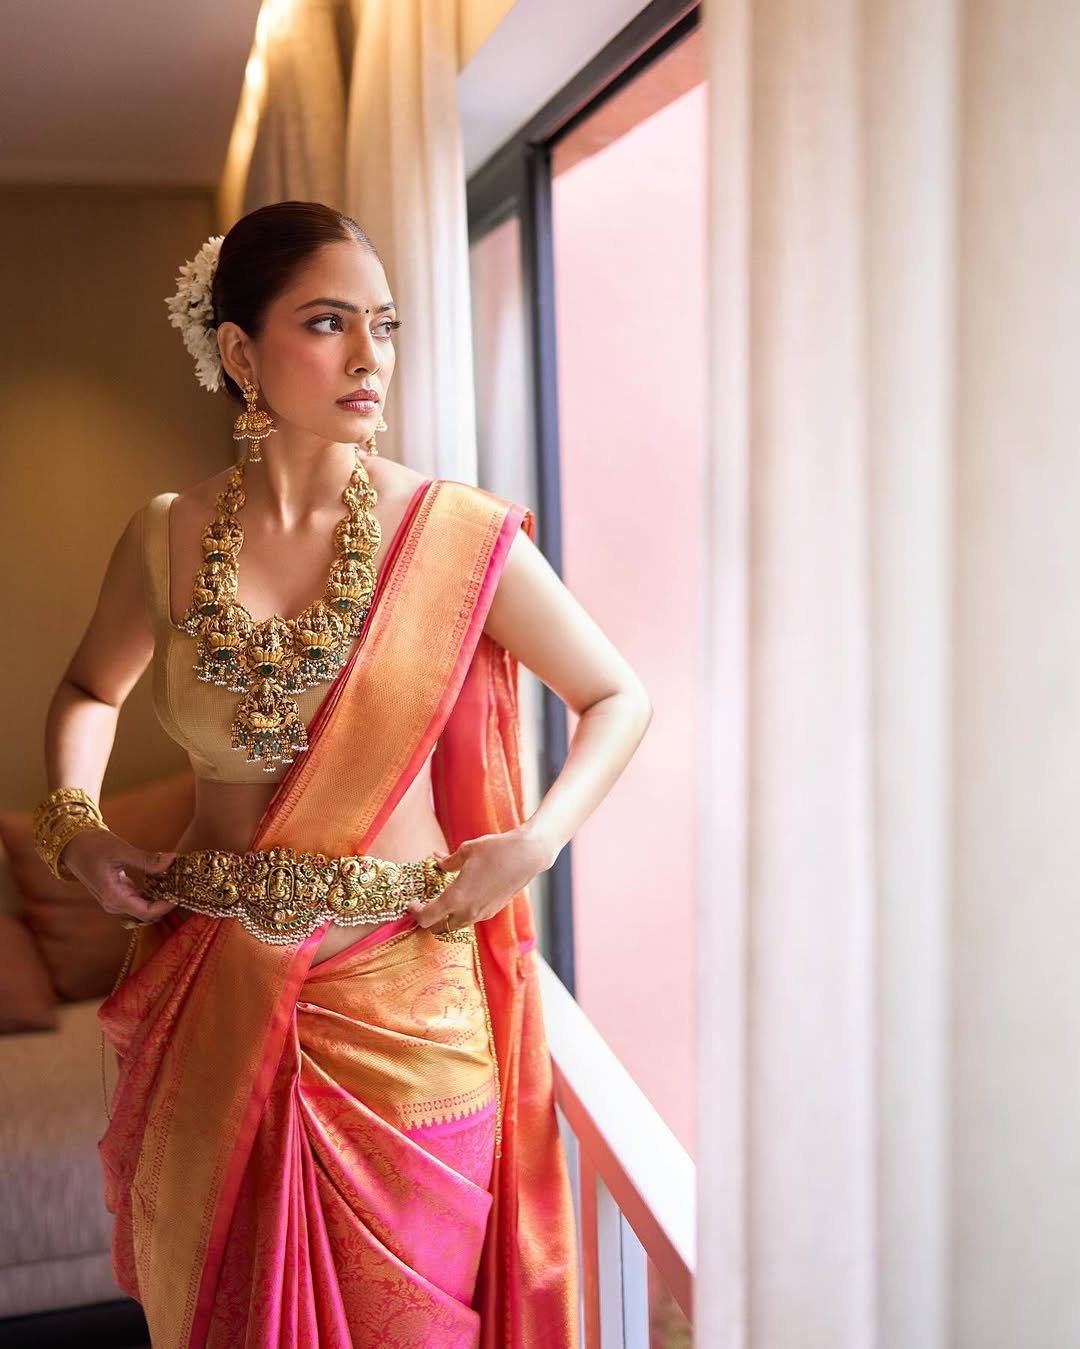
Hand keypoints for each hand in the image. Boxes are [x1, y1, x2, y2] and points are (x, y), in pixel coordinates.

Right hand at [59, 828, 178, 925]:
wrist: (72, 843)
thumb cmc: (93, 845)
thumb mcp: (121, 850)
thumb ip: (146, 860)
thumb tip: (172, 860)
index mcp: (114, 897)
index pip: (147, 913)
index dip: (167, 906)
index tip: (182, 893)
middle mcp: (114, 904)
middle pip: (147, 913)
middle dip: (167, 902)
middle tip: (184, 885)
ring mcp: (115, 900)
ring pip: (143, 906)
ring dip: (160, 897)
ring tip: (177, 881)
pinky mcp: (117, 893)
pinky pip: (138, 898)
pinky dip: (152, 891)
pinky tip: (164, 879)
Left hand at [407, 826, 549, 932]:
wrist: (528, 855)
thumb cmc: (496, 849)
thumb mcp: (467, 850)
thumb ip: (448, 861)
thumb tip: (436, 861)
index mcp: (456, 898)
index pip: (427, 918)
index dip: (415, 913)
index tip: (411, 903)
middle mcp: (468, 911)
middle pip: (439, 928)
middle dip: (428, 920)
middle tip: (424, 905)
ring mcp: (482, 914)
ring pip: (456, 926)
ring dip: (445, 918)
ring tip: (441, 901)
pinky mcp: (493, 911)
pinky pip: (470, 919)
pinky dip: (460, 913)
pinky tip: (462, 896)